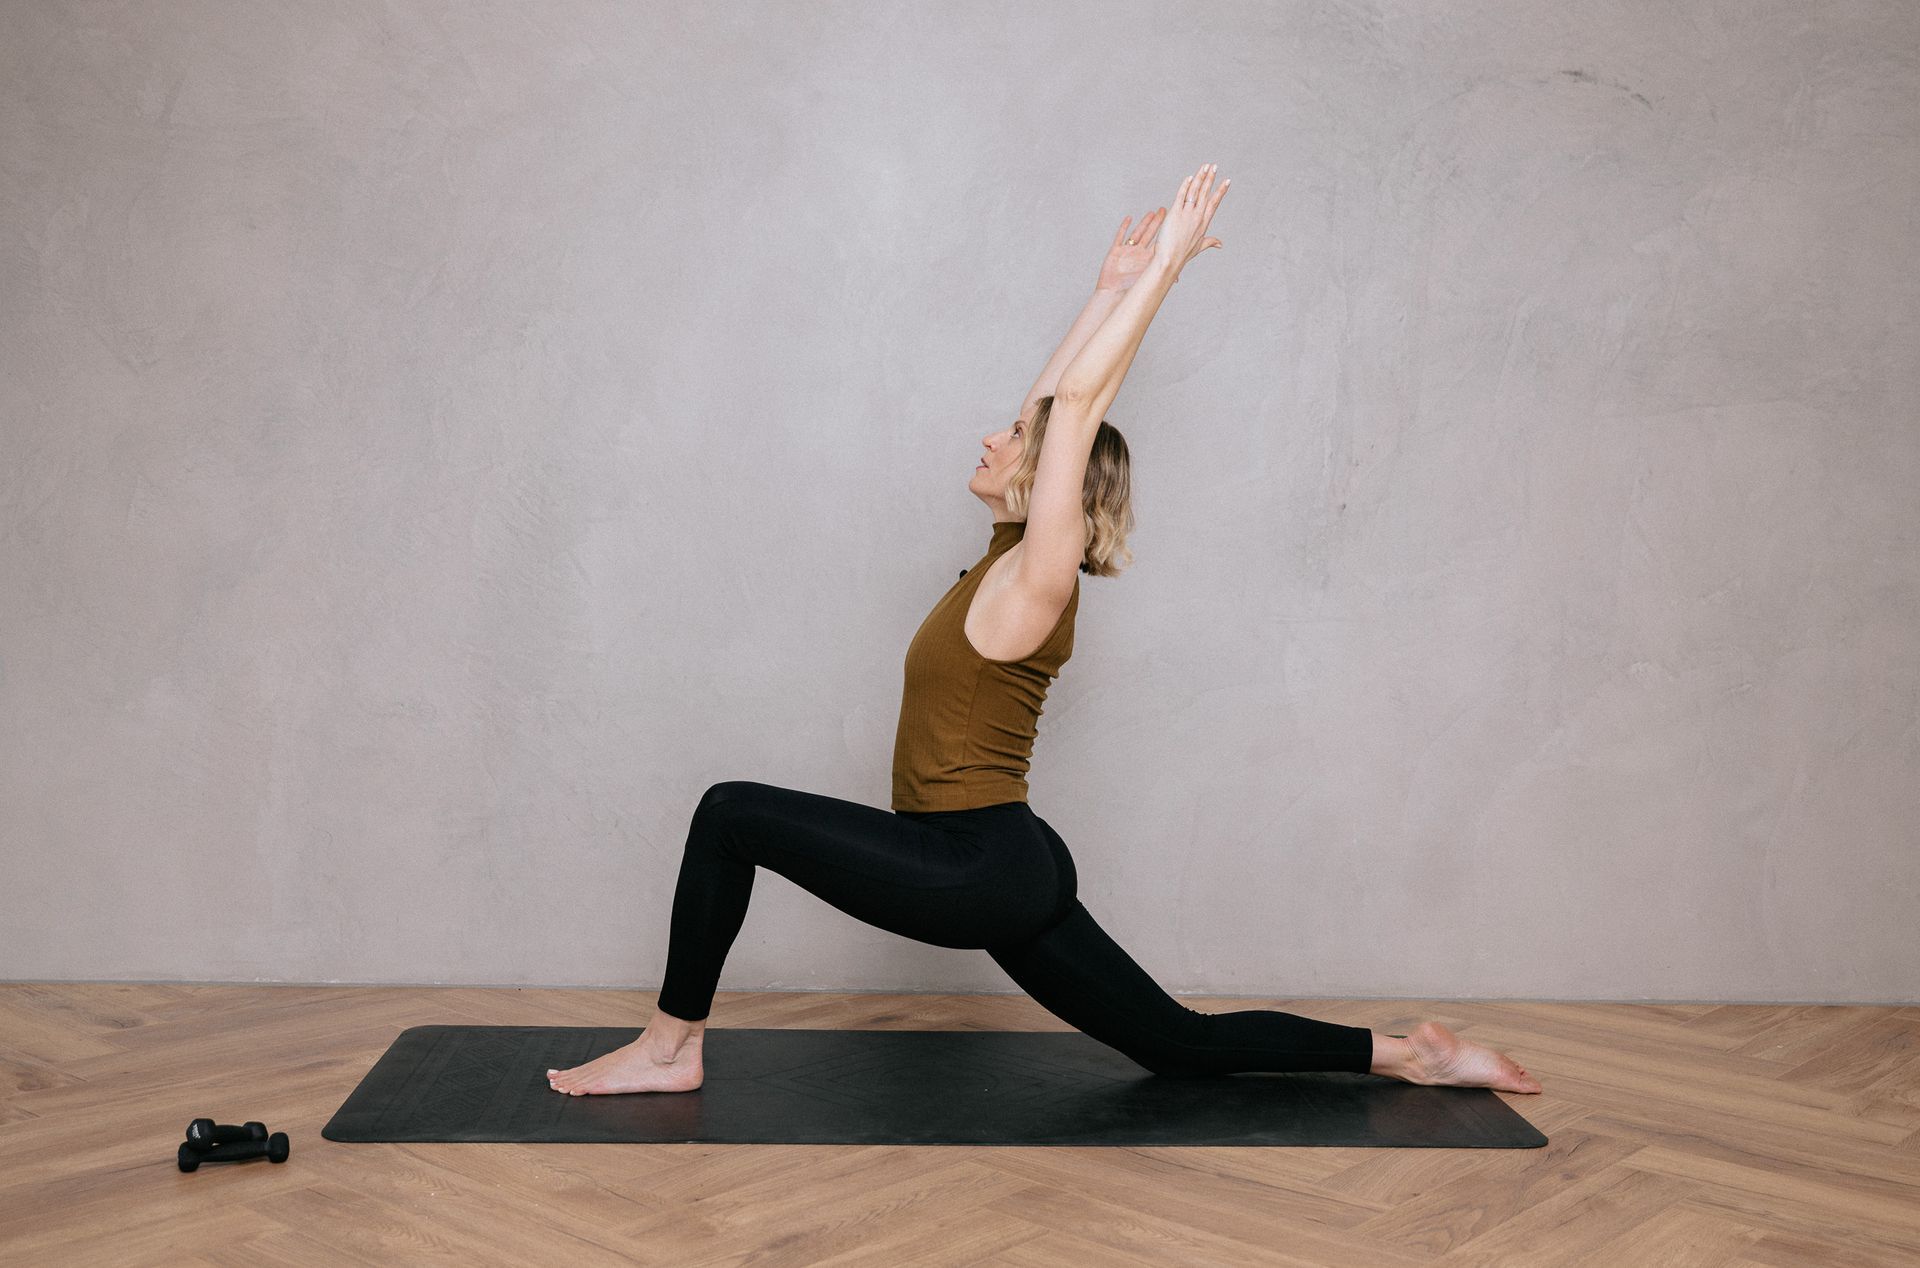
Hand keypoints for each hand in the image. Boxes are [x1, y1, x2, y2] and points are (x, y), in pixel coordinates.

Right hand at [1094, 206, 1167, 292]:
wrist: (1114, 295)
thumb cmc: (1131, 290)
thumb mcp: (1148, 280)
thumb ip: (1160, 275)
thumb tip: (1177, 279)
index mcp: (1148, 260)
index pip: (1159, 241)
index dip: (1165, 231)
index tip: (1172, 221)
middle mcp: (1139, 254)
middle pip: (1149, 235)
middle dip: (1156, 223)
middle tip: (1163, 210)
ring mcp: (1127, 252)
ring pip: (1137, 233)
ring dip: (1143, 223)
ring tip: (1151, 213)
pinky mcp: (1115, 251)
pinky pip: (1120, 237)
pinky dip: (1124, 227)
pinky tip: (1129, 218)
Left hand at [1152, 162, 1228, 280]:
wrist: (1170, 260)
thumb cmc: (1182, 255)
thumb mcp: (1199, 247)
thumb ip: (1210, 242)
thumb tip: (1220, 244)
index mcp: (1204, 223)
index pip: (1214, 203)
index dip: (1220, 191)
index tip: (1227, 181)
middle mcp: (1197, 217)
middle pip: (1205, 193)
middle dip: (1210, 178)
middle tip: (1214, 166)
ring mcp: (1187, 214)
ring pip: (1195, 192)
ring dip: (1200, 177)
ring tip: (1205, 166)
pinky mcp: (1175, 213)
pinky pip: (1181, 196)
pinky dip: (1186, 186)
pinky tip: (1189, 177)